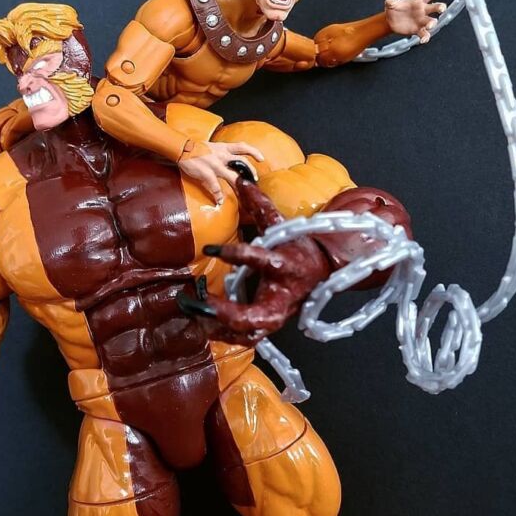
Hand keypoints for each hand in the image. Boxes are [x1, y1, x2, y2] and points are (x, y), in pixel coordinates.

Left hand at [177, 177, 329, 344]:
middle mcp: (280, 296)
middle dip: (222, 313)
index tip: (209, 249)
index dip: (234, 255)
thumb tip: (239, 177)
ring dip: (217, 327)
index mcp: (283, 265)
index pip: (257, 260)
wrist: (322, 272)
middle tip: (197, 301)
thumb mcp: (280, 225)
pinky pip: (244, 338)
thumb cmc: (296, 247)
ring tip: (193, 312)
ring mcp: (275, 316)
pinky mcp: (269, 327)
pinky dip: (223, 334)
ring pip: (246, 332)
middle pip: (250, 316)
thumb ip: (259, 204)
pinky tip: (202, 323)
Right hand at [178, 141, 263, 204]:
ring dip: (239, 185)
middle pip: (242, 163)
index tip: (261, 159)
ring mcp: (215, 164)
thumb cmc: (196, 148)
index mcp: (224, 148)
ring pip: (232, 175)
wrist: (182, 148)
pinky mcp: (206, 172)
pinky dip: (218, 194)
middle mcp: (222, 155)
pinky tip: (219, 201)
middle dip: (251, 172)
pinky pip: (215, 186)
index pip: (242, 147)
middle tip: (254, 180)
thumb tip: (229, 161)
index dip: (254, 152)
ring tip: (243, 193)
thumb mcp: (212, 147)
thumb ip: (222, 153)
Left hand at [385, 0, 449, 43]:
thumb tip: (391, 0)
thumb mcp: (390, 4)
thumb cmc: (393, 9)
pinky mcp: (418, 30)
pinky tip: (423, 40)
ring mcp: (422, 21)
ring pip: (431, 21)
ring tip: (429, 26)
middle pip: (435, 7)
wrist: (390, 21)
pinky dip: (425, 37)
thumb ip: (390, 1)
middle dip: (440, 7)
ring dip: (432, 23)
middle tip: (442, 9)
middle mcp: (423, 10)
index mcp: (418, 0)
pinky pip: (424, 34)